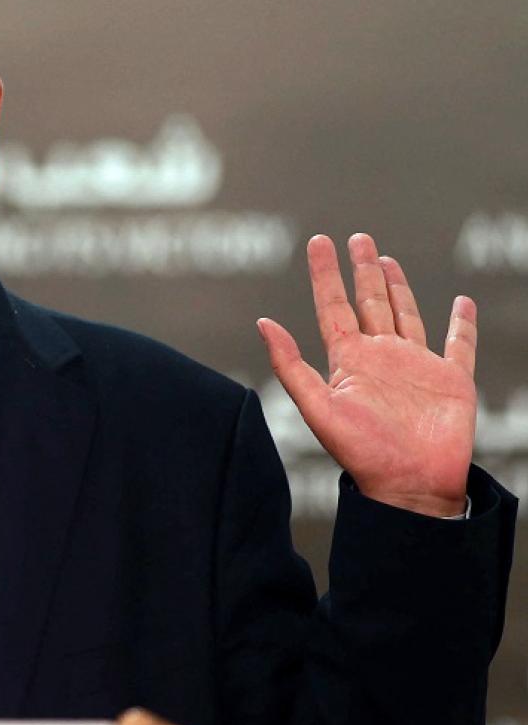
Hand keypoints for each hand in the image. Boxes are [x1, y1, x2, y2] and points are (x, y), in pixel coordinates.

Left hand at [257, 233, 475, 516]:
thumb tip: (263, 323)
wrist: (409, 486)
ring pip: (406, 314)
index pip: (333, 306)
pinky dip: (461, 323)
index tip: (319, 242)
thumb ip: (290, 366)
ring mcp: (416, 365)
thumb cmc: (361, 454)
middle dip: (362, 271)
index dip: (325, 274)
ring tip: (386, 259)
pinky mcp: (451, 379)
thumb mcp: (318, 407)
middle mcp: (381, 357)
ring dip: (398, 287)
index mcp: (349, 360)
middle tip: (357, 239)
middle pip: (370, 302)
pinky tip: (461, 302)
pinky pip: (459, 344)